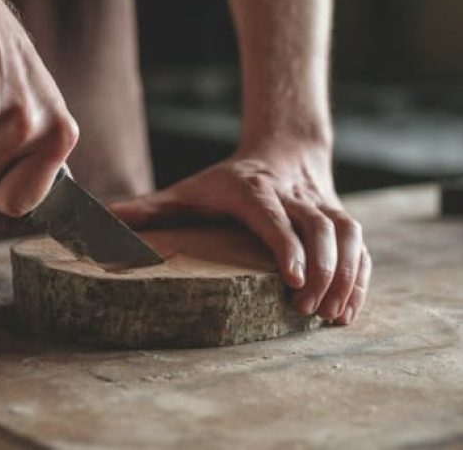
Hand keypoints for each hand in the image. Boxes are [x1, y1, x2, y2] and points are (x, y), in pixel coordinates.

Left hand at [110, 142, 371, 324]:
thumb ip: (150, 210)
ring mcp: (323, 205)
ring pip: (346, 235)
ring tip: (334, 315)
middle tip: (308, 310)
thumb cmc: (228, 180)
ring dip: (346, 275)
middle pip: (319, 227)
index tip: (291, 279)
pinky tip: (351, 307)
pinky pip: (360, 245)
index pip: (274, 216)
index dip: (286, 245)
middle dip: (320, 269)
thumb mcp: (188, 190)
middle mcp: (294, 194)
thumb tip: (101, 227)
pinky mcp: (340, 217)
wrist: (283, 149)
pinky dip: (361, 276)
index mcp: (254, 188)